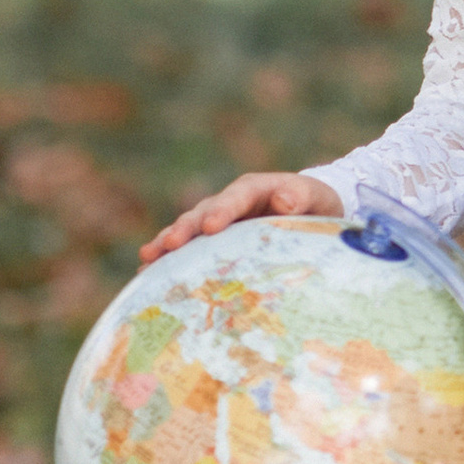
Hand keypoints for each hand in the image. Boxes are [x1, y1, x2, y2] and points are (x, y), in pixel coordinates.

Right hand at [140, 172, 341, 263]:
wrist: (309, 211)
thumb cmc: (315, 205)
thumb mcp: (316, 197)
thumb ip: (301, 196)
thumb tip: (284, 200)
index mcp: (254, 189)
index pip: (236, 198)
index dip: (222, 211)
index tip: (210, 228)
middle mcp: (229, 203)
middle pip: (202, 213)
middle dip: (184, 229)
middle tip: (168, 246)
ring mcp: (217, 221)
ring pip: (188, 230)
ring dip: (167, 244)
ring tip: (147, 259)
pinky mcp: (212, 241)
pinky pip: (189, 248)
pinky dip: (169, 259)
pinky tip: (149, 273)